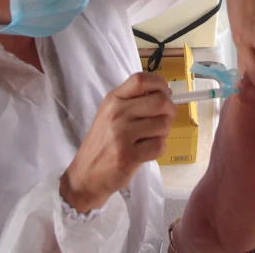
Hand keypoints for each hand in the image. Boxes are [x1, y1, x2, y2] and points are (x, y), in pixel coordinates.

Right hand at [60, 73, 174, 212]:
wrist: (85, 174)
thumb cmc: (104, 142)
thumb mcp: (111, 114)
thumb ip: (134, 101)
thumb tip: (167, 93)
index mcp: (113, 99)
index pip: (141, 80)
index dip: (160, 84)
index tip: (164, 94)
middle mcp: (117, 113)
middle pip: (161, 101)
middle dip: (169, 112)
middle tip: (161, 121)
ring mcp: (122, 134)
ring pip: (164, 124)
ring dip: (163, 133)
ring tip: (149, 138)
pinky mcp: (128, 155)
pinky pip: (159, 146)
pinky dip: (157, 149)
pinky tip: (145, 152)